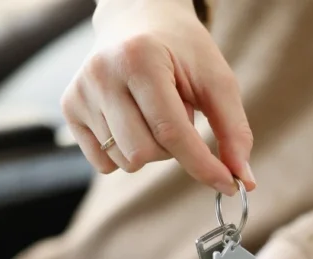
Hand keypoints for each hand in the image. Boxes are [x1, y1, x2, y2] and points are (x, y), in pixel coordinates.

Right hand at [62, 0, 254, 193]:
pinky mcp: (69, 108)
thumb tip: (243, 180)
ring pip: (125, 162)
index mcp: (140, 59)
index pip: (172, 132)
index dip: (203, 165)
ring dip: (151, 150)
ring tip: (154, 113)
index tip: (229, 185)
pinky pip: (104, 163)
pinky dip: (127, 153)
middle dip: (172, 149)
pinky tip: (132, 122)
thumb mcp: (216, 80)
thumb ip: (234, 130)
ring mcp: (80, 92)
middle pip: (144, 153)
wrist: (139, 19)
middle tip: (178, 116)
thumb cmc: (183, 51)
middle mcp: (101, 74)